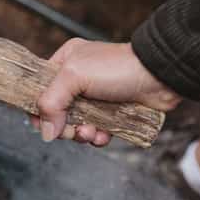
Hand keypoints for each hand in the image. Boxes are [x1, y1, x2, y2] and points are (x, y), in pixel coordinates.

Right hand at [30, 39, 181, 145]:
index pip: (39, 89)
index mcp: (64, 62)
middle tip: (72, 129)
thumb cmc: (119, 68)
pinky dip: (96, 138)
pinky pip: (94, 132)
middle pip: (55, 112)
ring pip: (74, 125)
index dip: (38, 110)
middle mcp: (77, 79)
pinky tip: (103, 135)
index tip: (42, 124)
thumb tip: (46, 131)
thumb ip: (51, 102)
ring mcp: (94, 97)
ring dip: (80, 134)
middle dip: (63, 126)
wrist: (161, 77)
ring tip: (91, 132)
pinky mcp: (109, 113)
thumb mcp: (75, 76)